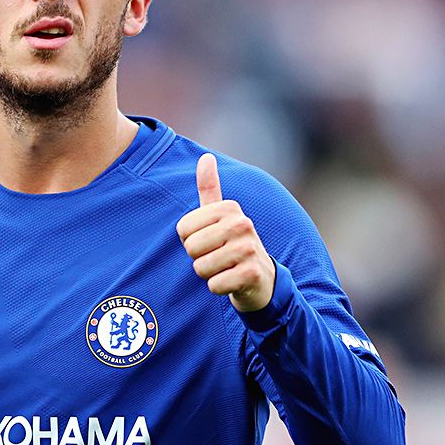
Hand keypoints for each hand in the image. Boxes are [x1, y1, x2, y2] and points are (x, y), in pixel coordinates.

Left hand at [176, 153, 274, 311]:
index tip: (210, 240)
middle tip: (218, 257)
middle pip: (191, 248)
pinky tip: (233, 281)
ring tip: (225, 268)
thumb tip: (205, 157)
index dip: (190, 240)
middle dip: (199, 258)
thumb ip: (209, 188)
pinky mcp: (251, 274)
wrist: (262, 279)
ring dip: (209, 274)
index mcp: (229, 208)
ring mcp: (249, 248)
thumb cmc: (232, 244)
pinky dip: (218, 288)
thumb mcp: (220, 216)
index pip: (183, 229)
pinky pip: (214, 285)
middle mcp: (242, 223)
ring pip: (201, 268)